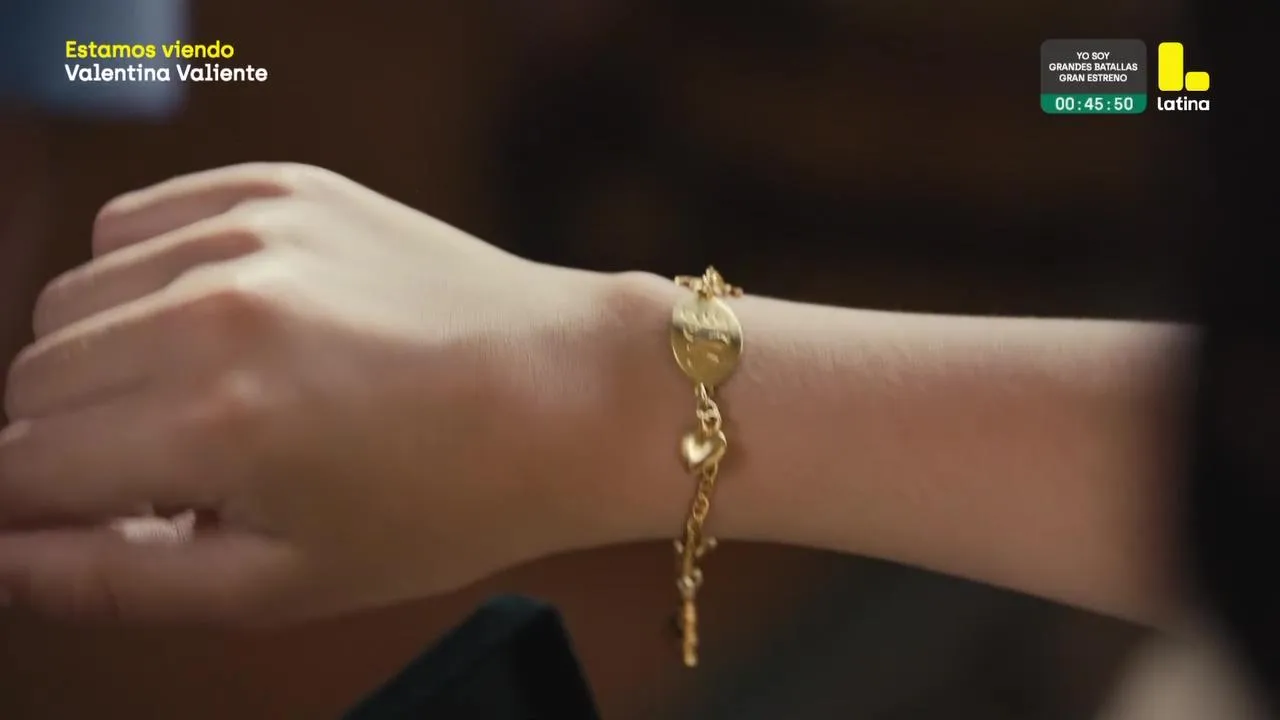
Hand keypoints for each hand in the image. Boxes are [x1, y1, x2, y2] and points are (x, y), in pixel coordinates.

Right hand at [0, 163, 623, 622]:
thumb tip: (0, 561)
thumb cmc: (448, 501)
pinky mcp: (279, 185)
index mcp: (214, 422)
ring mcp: (249, 230)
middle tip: (164, 476)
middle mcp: (216, 307)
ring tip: (203, 403)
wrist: (570, 392)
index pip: (20, 467)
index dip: (27, 511)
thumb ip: (115, 579)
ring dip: (101, 363)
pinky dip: (143, 281)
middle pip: (29, 379)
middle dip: (65, 443)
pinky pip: (135, 225)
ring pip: (70, 298)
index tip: (71, 522)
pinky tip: (217, 327)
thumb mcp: (283, 581)